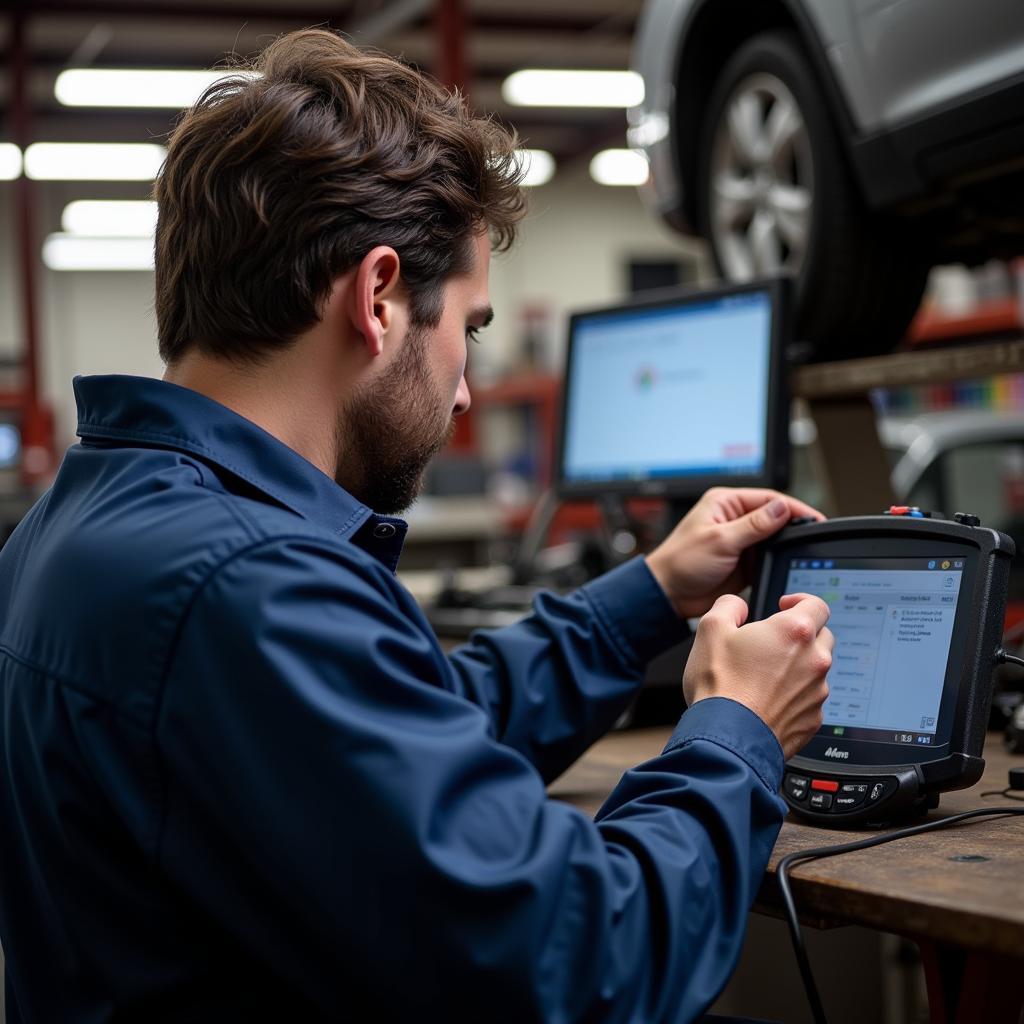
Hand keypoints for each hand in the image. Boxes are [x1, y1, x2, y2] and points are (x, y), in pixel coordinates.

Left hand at [645, 487, 823, 618]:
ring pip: (773, 539)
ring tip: (804, 551)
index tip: (815, 518)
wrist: (669, 594)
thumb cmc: (681, 562)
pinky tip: (787, 564)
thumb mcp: (720, 540)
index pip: (768, 499)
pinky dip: (777, 560)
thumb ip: (754, 525)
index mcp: (725, 503)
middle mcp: (734, 518)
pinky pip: (767, 557)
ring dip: (785, 545)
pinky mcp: (743, 561)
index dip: (793, 508)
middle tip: (814, 537)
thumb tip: (783, 509)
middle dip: (792, 527)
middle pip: (774, 517)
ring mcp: (740, 541)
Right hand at [682, 592, 832, 759]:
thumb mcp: (710, 629)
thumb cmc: (720, 686)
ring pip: (816, 671)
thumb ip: (728, 606)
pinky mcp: (813, 720)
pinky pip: (809, 701)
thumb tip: (736, 605)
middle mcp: (814, 660)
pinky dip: (794, 697)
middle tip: (774, 642)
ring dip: (797, 668)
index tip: (784, 606)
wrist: (727, 740)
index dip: (800, 600)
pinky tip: (767, 702)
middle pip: (822, 636)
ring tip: (764, 677)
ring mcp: (817, 693)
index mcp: (794, 632)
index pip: (817, 604)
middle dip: (802, 635)